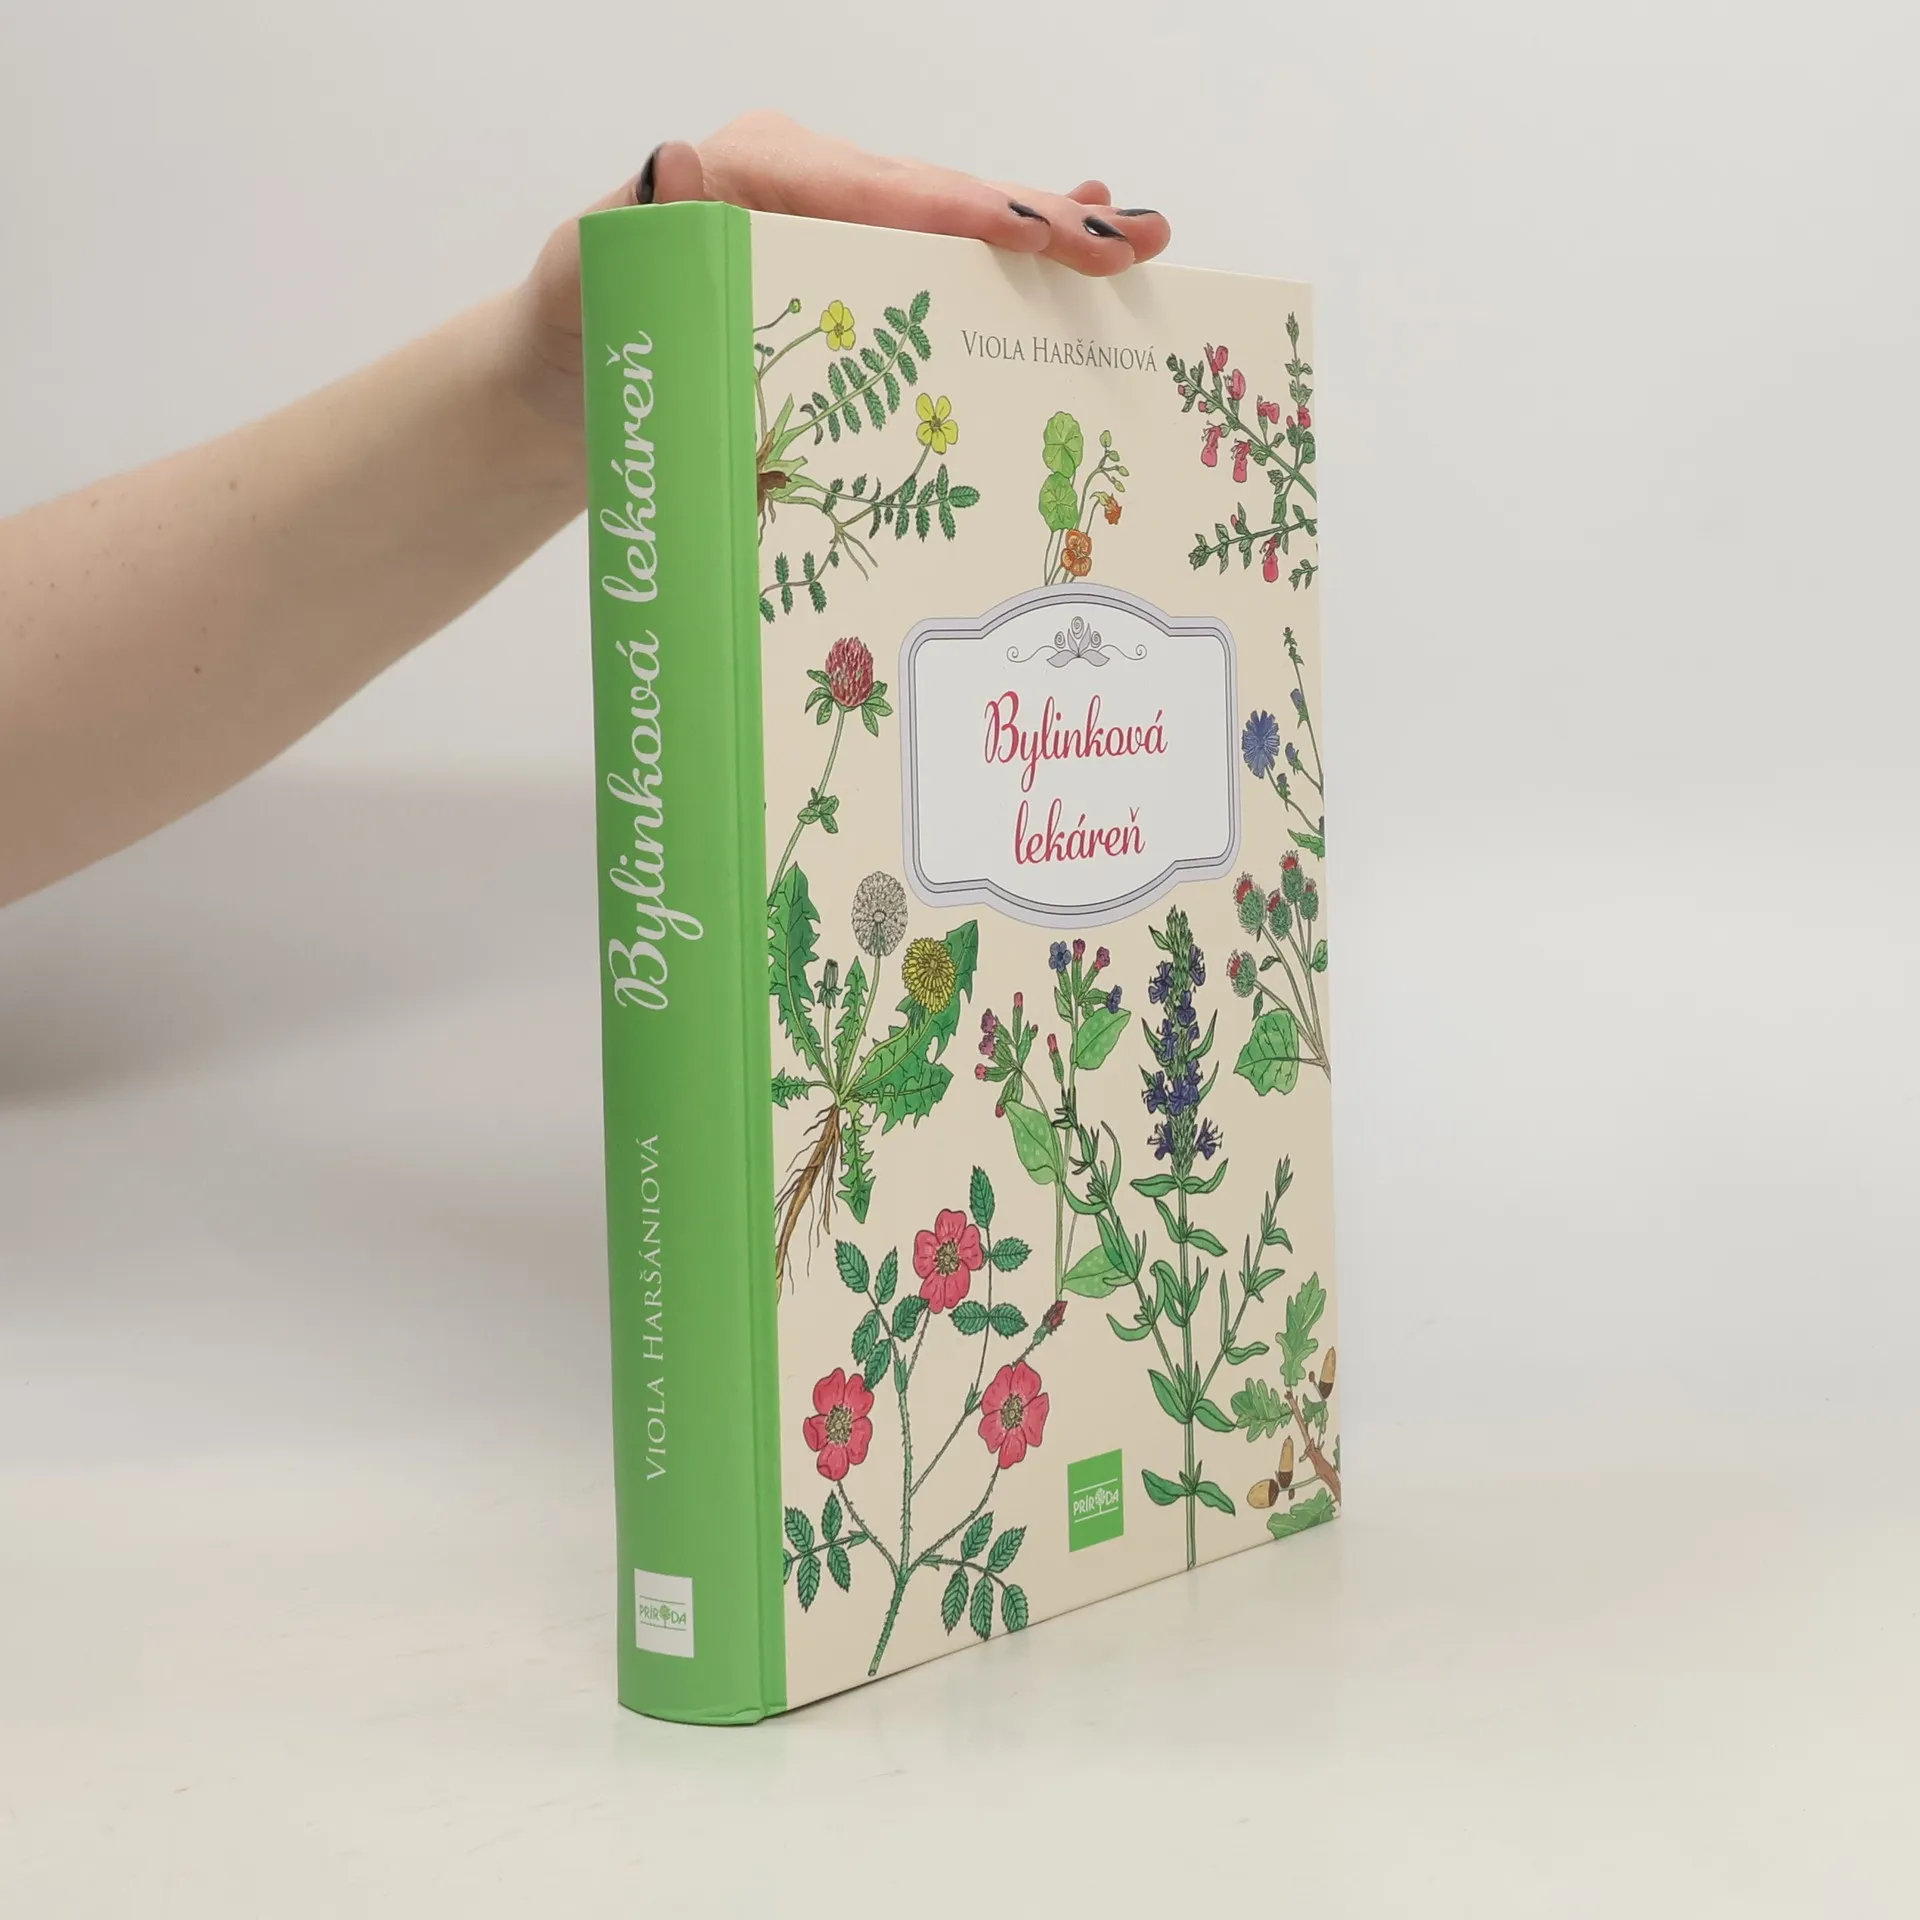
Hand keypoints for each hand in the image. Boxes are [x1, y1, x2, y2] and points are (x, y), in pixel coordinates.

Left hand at [510, 111, 1172, 429]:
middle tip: (1130, 241)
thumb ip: (636, 224)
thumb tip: (681, 162)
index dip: (965, 213)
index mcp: (752, 176)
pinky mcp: (840, 269)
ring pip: (948, 222)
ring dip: (1041, 231)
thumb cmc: (574, 334)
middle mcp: (802, 185)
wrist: (561, 380)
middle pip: (936, 197)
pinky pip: (931, 255)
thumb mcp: (588, 275)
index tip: (1040, 236)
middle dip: (1035, 218)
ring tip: (1132, 237)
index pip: (876, 191)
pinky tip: (1071, 235)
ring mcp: (826, 224)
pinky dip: (1002, 248)